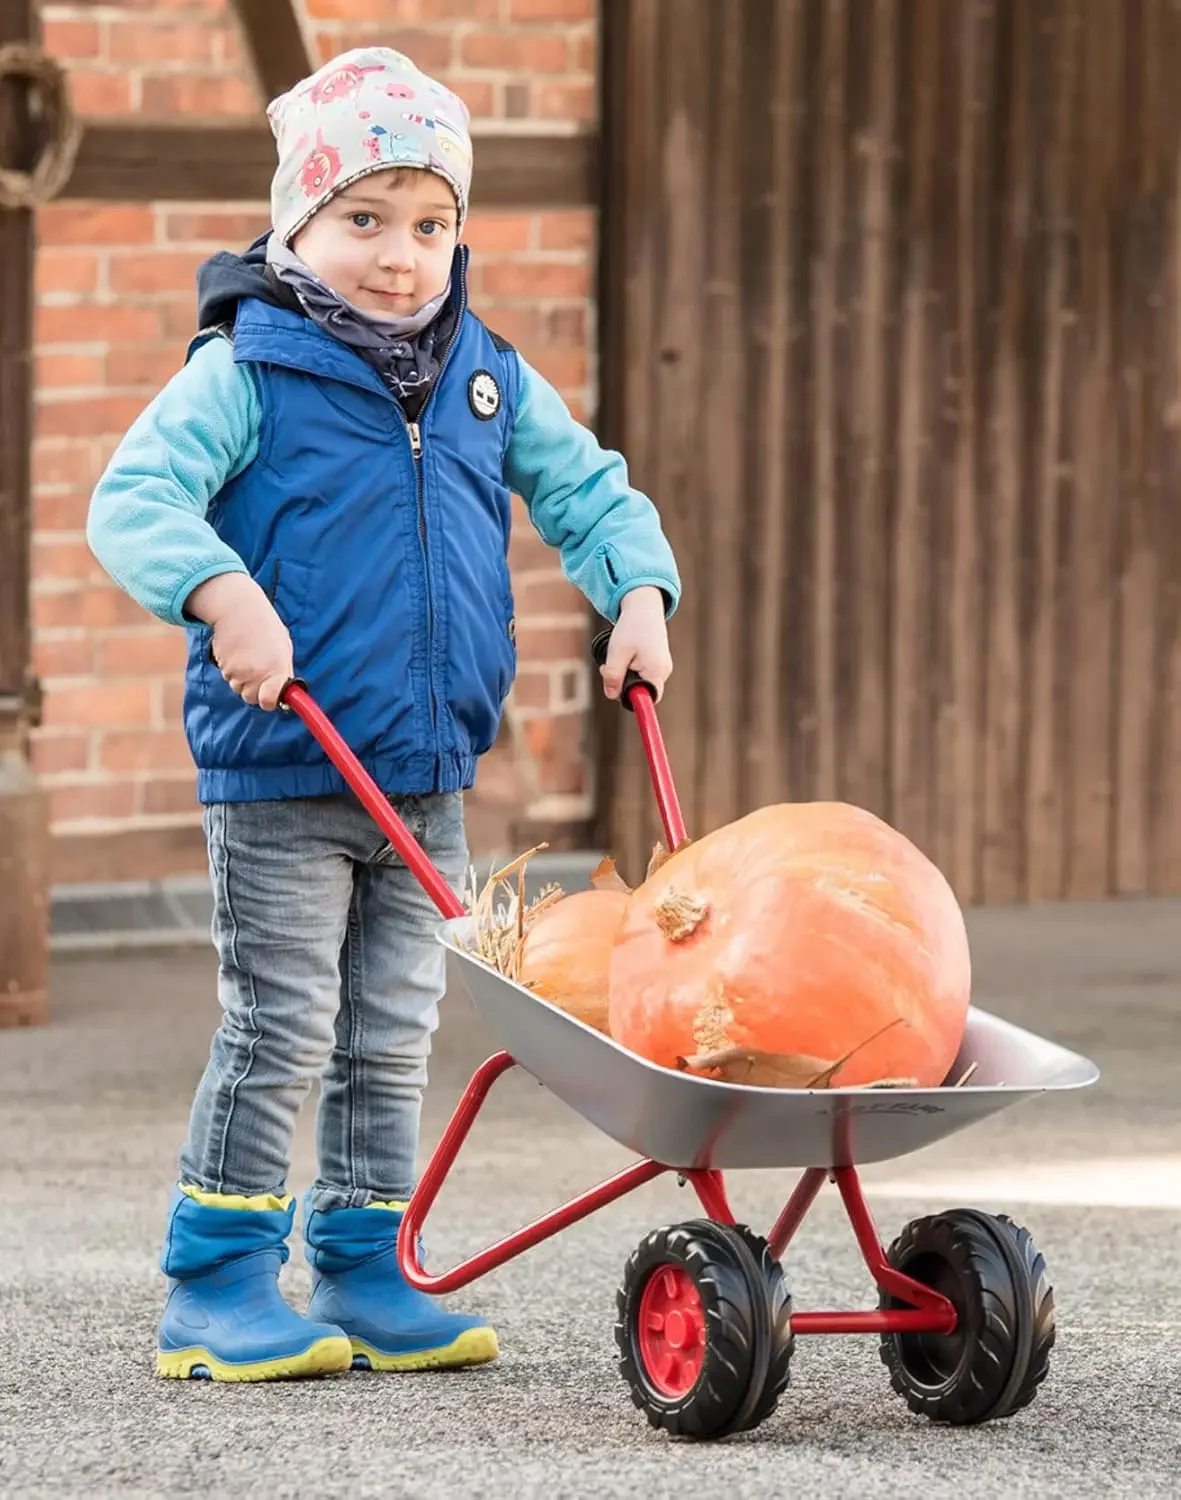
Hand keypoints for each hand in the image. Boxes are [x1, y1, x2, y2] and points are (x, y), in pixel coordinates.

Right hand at [185, 572, 293, 710]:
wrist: (239, 610)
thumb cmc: (265, 627)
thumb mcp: (283, 649)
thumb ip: (282, 671)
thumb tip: (284, 691)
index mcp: (277, 669)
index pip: (270, 702)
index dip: (270, 701)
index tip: (271, 697)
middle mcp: (258, 674)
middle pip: (251, 698)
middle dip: (255, 690)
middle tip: (257, 670)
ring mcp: (238, 672)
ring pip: (238, 688)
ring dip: (243, 678)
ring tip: (247, 656)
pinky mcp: (224, 666)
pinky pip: (228, 677)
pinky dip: (232, 669)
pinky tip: (237, 653)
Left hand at [600, 586, 672, 702]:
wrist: (644, 607)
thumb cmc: (631, 627)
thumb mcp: (617, 652)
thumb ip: (613, 676)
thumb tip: (611, 696)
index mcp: (656, 671)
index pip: (648, 699)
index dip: (631, 699)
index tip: (617, 690)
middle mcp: (664, 671)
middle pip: (641, 691)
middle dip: (622, 682)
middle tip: (609, 665)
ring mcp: (662, 666)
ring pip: (639, 681)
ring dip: (624, 673)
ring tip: (619, 653)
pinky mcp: (658, 661)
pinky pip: (642, 672)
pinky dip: (630, 666)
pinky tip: (627, 652)